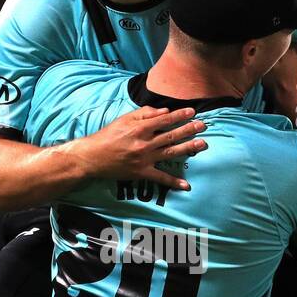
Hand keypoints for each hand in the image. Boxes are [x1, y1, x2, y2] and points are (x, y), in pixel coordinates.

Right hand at [78, 106, 206, 190]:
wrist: (93, 157)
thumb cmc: (108, 136)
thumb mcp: (124, 119)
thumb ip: (144, 114)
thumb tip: (165, 111)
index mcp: (140, 128)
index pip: (164, 119)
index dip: (179, 115)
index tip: (192, 112)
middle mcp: (144, 143)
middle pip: (171, 135)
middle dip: (189, 129)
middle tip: (203, 126)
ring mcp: (144, 159)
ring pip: (171, 152)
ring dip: (188, 148)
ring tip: (203, 144)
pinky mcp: (141, 173)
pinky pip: (160, 178)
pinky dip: (173, 182)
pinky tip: (186, 185)